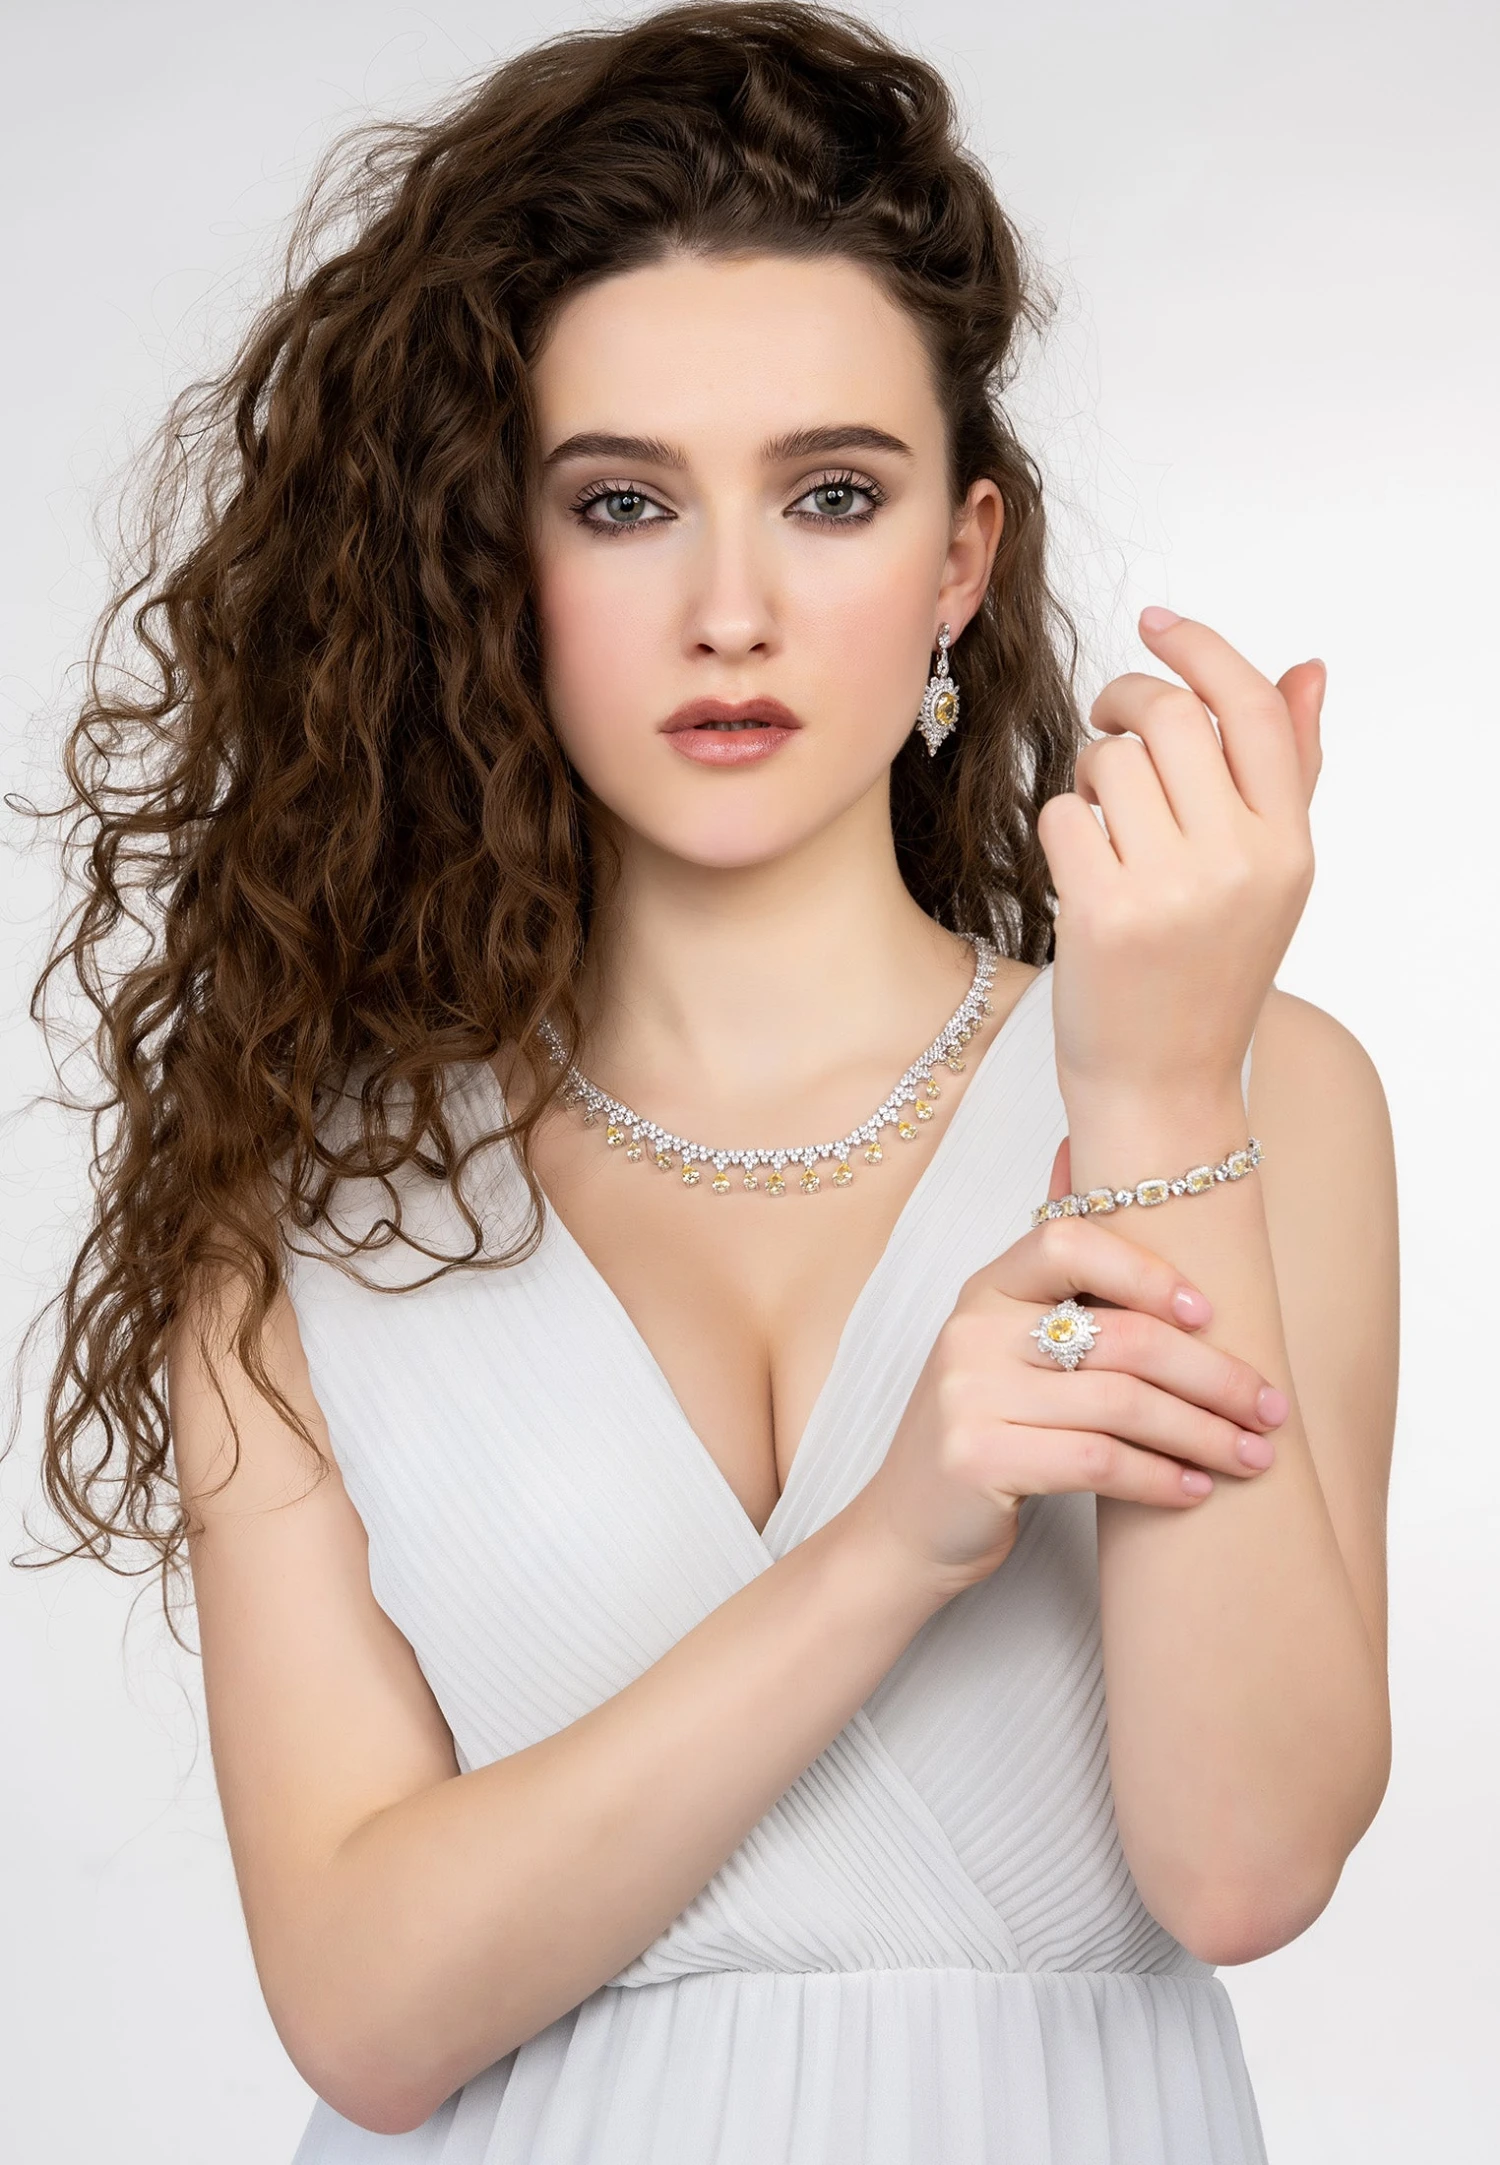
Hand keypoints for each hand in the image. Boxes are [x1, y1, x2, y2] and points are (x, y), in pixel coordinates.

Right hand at [850, 1216, 1288, 1592]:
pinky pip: (1098, 1461)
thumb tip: (1077, 1152)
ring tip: (1253, 1456)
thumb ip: (1054, 1278)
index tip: (1211, 1314)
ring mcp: (968, 1395)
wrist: (907, 1528)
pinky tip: (1194, 1489)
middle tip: (1271, 1408)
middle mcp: (970, 1332)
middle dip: (1214, 1374)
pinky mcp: (978, 1460)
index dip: (1147, 1270)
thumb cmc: (985, 1432)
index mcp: (984, 1289)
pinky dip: (1160, 1478)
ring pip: (1121, 1404)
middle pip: (1121, 1335)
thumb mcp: (1006, 1346)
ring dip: (1203, 1434)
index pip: (1068, 1241)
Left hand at [1037, 609, 1323, 1103]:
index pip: (1251, 711)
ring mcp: (1170, 890)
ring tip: (1101, 823)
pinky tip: (1076, 869)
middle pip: (1168, 718)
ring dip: (1088, 778)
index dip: (1201, 649)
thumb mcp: (1268, 878)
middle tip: (1103, 722)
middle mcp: (1238, 863)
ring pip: (1106, 763)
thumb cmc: (1208, 974)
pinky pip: (1061, 815)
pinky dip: (1058, 830)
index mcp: (1288, 847)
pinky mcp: (1102, 914)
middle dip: (1120, 703)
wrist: (1161, 1087)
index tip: (1156, 621)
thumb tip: (1307, 669)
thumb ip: (1288, 772)